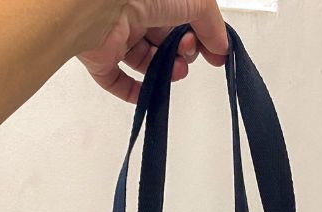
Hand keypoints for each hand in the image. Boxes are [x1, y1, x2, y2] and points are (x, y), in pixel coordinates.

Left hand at [80, 1, 228, 102]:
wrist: (100, 4)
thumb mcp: (195, 0)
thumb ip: (211, 23)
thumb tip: (222, 47)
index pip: (181, 17)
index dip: (200, 35)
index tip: (216, 52)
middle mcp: (133, 9)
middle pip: (163, 39)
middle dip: (183, 52)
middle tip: (189, 53)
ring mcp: (115, 34)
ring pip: (144, 60)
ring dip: (166, 70)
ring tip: (176, 71)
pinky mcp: (99, 57)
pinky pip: (116, 80)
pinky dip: (134, 91)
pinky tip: (151, 92)